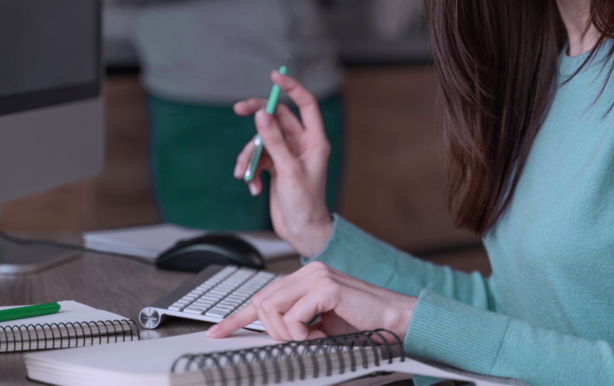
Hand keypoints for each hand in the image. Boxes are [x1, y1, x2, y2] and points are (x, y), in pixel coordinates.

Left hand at [207, 261, 416, 340]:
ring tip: (313, 338)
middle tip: (299, 341)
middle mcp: (308, 272)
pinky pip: (293, 316)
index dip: (236, 318)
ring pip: (271, 309)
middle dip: (272, 331)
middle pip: (261, 303)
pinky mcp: (326, 286)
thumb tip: (270, 335)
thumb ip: (296, 323)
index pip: (262, 296)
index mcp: (305, 279)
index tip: (216, 333)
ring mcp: (317, 276)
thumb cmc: (363, 325)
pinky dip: (302, 333)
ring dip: (287, 334)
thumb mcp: (321, 326)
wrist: (397, 321)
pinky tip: (321, 334)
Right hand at [233, 72, 333, 257]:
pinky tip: (253, 187)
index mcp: (315, 141)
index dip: (291, 88)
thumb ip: (274, 141)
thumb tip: (261, 114)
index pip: (305, 104)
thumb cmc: (305, 204)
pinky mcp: (275, 167)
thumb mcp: (287, 170)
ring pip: (262, 140)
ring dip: (250, 156)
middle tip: (239, 109)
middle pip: (277, 118)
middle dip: (257, 115)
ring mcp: (287, 155)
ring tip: (246, 174)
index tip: (274, 77)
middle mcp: (301, 144)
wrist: (301, 232)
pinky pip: (257, 158)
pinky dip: (251, 171)